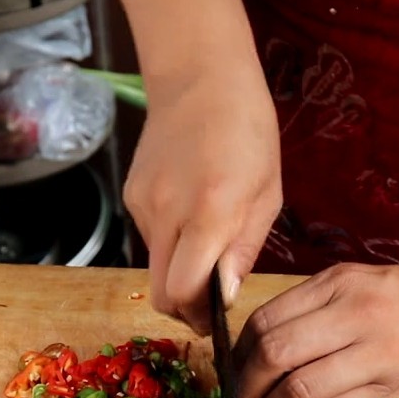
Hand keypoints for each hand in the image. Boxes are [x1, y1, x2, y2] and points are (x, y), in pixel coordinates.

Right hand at [124, 67, 281, 334]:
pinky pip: (150, 238)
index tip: (216, 319)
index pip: (183, 291)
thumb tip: (225, 297)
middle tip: (210, 303)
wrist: (200, 78)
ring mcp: (142, 203)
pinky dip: (171, 241)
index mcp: (210, 211)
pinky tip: (191, 212)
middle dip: (185, 308)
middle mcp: (167, 212)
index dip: (198, 316)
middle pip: (160, 291)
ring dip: (180, 270)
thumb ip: (244, 250)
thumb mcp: (267, 195)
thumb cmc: (248, 131)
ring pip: (155, 266)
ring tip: (208, 241)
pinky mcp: (130, 195)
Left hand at [232, 262, 398, 397]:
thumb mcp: (360, 280)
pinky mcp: (395, 392)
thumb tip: (256, 344)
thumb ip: (312, 305)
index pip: (267, 321)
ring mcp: (377, 356)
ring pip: (301, 392)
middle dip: (248, 388)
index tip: (237, 370)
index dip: (241, 353)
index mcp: (341, 285)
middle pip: (276, 356)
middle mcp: (356, 316)